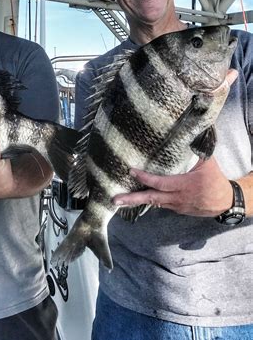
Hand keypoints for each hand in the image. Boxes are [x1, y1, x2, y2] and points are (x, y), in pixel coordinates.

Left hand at [112, 156, 233, 216]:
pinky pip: (160, 204)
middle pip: (152, 199)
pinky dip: (149, 200)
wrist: (225, 202)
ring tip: (118, 199)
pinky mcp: (176, 209)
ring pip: (154, 203)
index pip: (161, 182)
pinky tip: (135, 197)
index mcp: (184, 185)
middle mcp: (177, 198)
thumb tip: (191, 130)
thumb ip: (197, 149)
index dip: (145, 178)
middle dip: (132, 199)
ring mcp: (176, 206)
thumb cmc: (215, 180)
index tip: (132, 170)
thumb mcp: (208, 163)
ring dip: (136, 201)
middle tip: (114, 199)